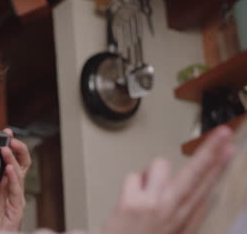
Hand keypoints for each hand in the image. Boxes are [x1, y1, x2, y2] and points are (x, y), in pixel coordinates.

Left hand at [0, 128, 31, 232]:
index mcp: (2, 185)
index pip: (9, 161)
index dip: (9, 147)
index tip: (3, 134)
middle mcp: (11, 189)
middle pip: (21, 163)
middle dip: (18, 148)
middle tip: (10, 136)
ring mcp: (15, 198)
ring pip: (20, 173)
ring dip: (13, 159)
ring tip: (7, 148)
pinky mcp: (16, 208)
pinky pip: (16, 190)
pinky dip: (13, 178)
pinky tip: (9, 168)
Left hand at [101, 126, 234, 233]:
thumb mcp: (172, 230)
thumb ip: (183, 212)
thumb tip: (194, 189)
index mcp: (186, 222)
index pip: (207, 188)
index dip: (218, 166)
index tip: (228, 148)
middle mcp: (174, 214)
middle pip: (196, 175)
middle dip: (210, 152)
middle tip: (223, 132)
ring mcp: (154, 207)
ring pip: (160, 165)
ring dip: (151, 173)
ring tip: (143, 193)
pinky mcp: (133, 204)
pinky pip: (134, 176)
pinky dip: (131, 184)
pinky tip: (127, 202)